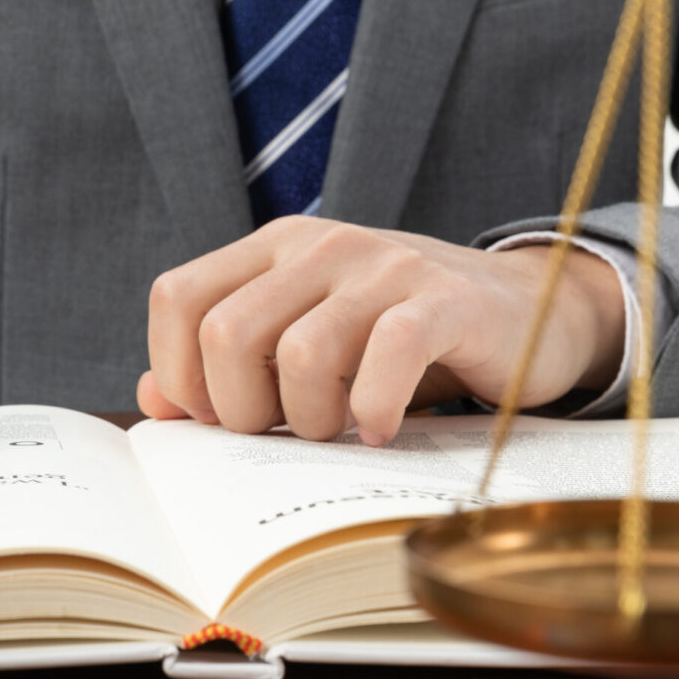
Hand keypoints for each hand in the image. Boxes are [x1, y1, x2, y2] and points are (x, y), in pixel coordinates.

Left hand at [138, 216, 625, 444]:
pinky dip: (374, 410)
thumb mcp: (304, 344)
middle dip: (241, 409)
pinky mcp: (446, 302)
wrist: (525, 314)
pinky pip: (386, 357)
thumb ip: (225, 368)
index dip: (180, 371)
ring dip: (310, 419)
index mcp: (274, 249)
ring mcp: (385, 268)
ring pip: (299, 354)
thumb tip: (153, 400)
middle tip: (283, 431)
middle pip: (226, 333)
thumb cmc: (395, 342)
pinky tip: (382, 430)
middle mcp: (321, 246)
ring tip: (338, 429)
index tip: (218, 416)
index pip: (177, 298)